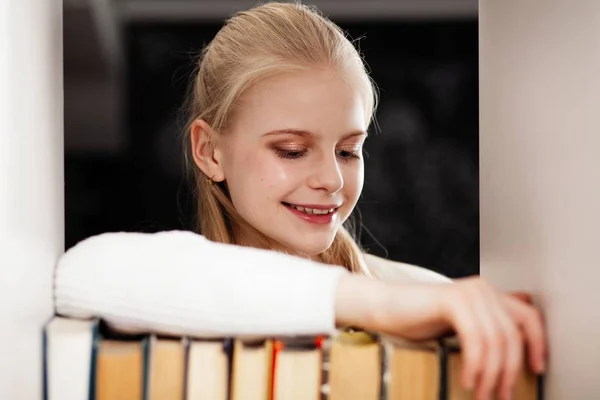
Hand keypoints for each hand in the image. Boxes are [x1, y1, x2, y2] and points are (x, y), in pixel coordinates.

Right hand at [335, 275, 546, 399]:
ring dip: (491, 374)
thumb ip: (484, 331)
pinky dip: (475, 364)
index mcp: (489, 294)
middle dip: (509, 371)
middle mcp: (483, 289)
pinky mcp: (452, 299)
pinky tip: (468, 381)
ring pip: (496, 340)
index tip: (537, 370)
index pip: (529, 317)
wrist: (384, 307)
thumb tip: (510, 355)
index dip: (539, 344)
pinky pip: (475, 338)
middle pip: (512, 335)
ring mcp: (468, 292)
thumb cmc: (418, 320)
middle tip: (501, 396)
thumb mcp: (460, 328)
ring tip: (482, 395)